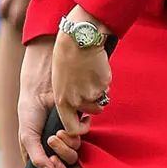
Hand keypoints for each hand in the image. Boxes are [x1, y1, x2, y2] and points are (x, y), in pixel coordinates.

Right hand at [17, 38, 80, 167]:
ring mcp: (69, 138)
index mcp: (42, 156)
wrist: (41, 89)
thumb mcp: (27, 137)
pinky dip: (74, 135)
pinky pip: (82, 137)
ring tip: (56, 134)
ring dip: (65, 147)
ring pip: (74, 154)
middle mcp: (57, 150)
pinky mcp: (79, 125)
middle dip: (60, 163)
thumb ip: (37, 158)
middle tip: (53, 152)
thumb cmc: (30, 113)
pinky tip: (64, 128)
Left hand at [52, 4, 111, 134]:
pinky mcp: (104, 83)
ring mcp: (92, 92)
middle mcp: (77, 100)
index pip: (73, 128)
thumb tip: (79, 107)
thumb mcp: (60, 81)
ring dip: (99, 89)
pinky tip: (95, 66)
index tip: (86, 119)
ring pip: (101, 98)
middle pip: (93, 110)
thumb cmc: (65, 57)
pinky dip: (103, 79)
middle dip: (94, 102)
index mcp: (62, 101)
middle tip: (89, 84)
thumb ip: (68, 96)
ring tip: (90, 73)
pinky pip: (106, 86)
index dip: (82, 127)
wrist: (78, 39)